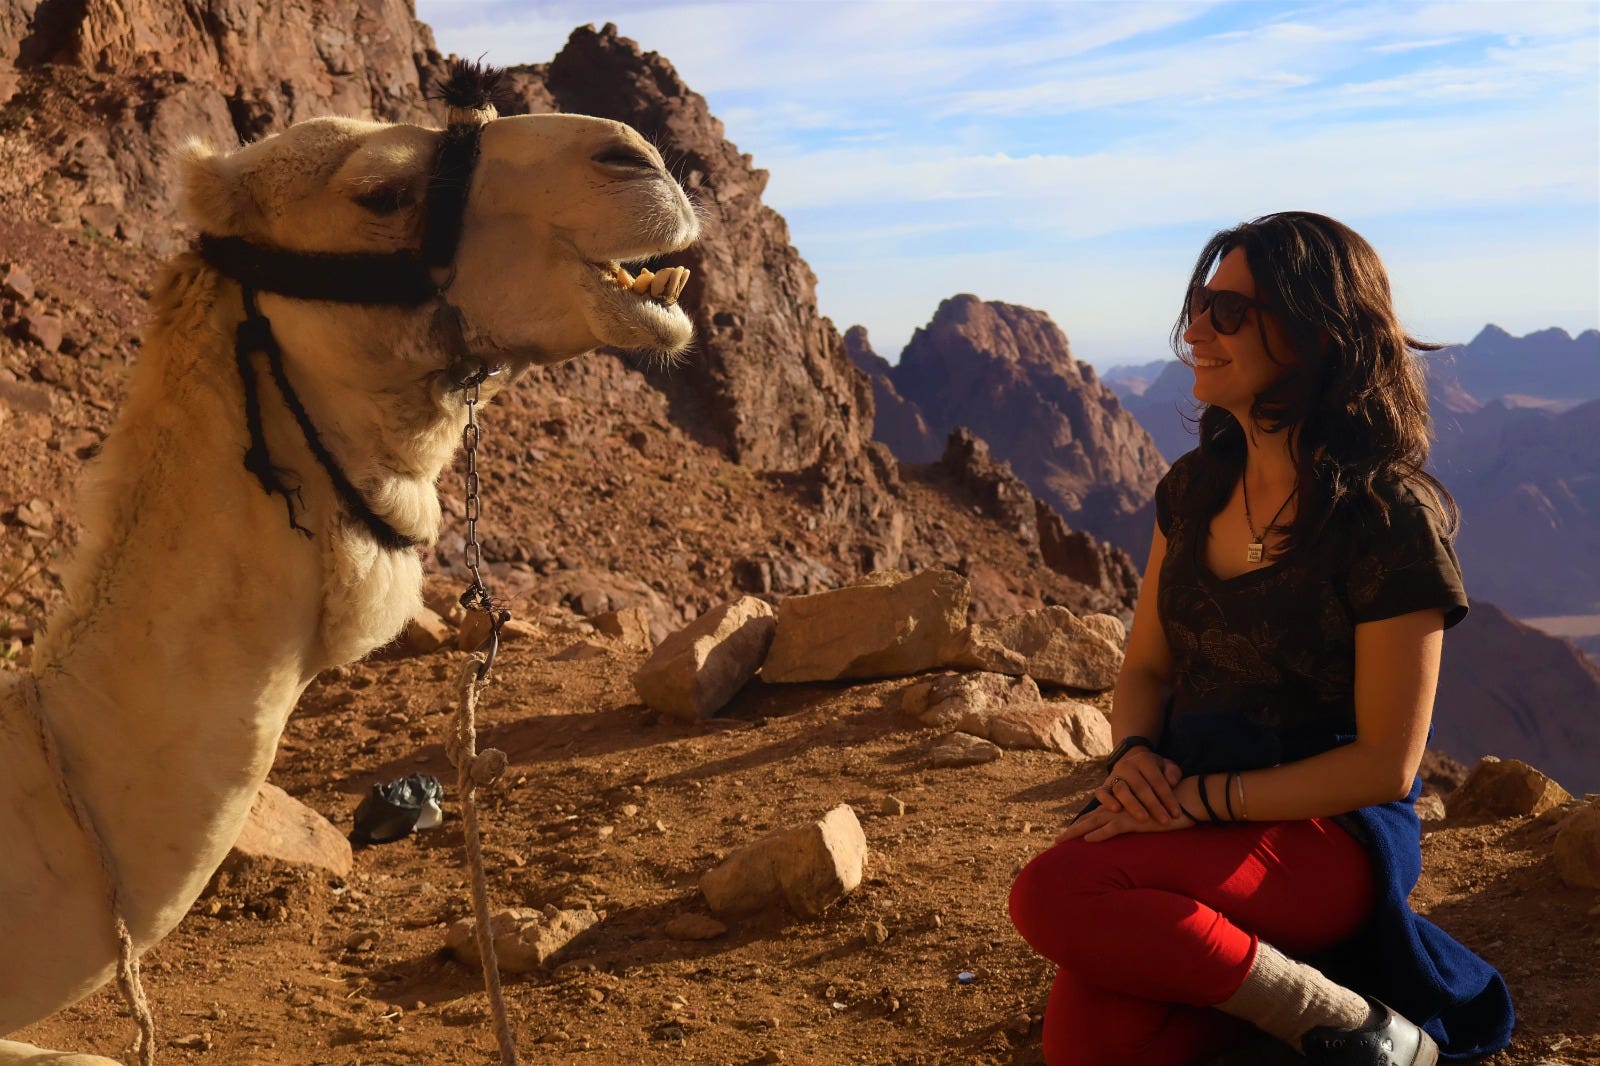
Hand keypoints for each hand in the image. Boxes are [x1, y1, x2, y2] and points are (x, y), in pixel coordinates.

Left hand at [1057, 802, 1194, 842]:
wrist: (1184, 799)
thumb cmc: (1168, 809)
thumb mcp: (1150, 818)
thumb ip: (1140, 823)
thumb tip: (1136, 832)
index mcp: (1120, 809)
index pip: (1096, 817)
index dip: (1081, 825)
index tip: (1067, 835)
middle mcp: (1118, 809)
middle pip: (1089, 820)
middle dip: (1072, 830)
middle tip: (1055, 840)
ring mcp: (1124, 814)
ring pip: (1094, 823)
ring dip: (1077, 832)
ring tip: (1061, 840)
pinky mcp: (1134, 820)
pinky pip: (1113, 828)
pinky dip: (1100, 834)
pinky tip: (1088, 840)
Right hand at [1095, 747, 1182, 824]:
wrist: (1132, 763)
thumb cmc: (1154, 770)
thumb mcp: (1167, 766)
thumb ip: (1172, 772)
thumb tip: (1171, 782)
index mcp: (1144, 760)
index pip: (1158, 780)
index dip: (1168, 798)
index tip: (1176, 814)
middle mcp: (1127, 766)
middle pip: (1140, 787)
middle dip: (1154, 806)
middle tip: (1165, 821)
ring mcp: (1114, 775)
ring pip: (1121, 790)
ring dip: (1133, 805)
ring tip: (1144, 819)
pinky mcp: (1104, 786)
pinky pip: (1101, 793)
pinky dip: (1106, 801)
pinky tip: (1116, 810)